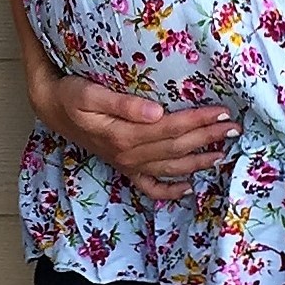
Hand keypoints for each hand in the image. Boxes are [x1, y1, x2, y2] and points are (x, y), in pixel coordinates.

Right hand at [27, 58, 240, 199]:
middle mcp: (129, 154)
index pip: (172, 128)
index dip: (199, 120)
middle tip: (234, 128)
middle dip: (208, 137)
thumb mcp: (90, 94)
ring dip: (198, 162)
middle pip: (177, 147)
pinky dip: (169, 190)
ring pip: (170, 168)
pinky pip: (149, 186)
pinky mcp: (123, 167)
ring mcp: (127, 163)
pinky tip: (188, 189)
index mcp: (124, 135)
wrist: (50, 107)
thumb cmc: (71, 95)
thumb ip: (124, 104)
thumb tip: (157, 111)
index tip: (222, 111)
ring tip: (223, 154)